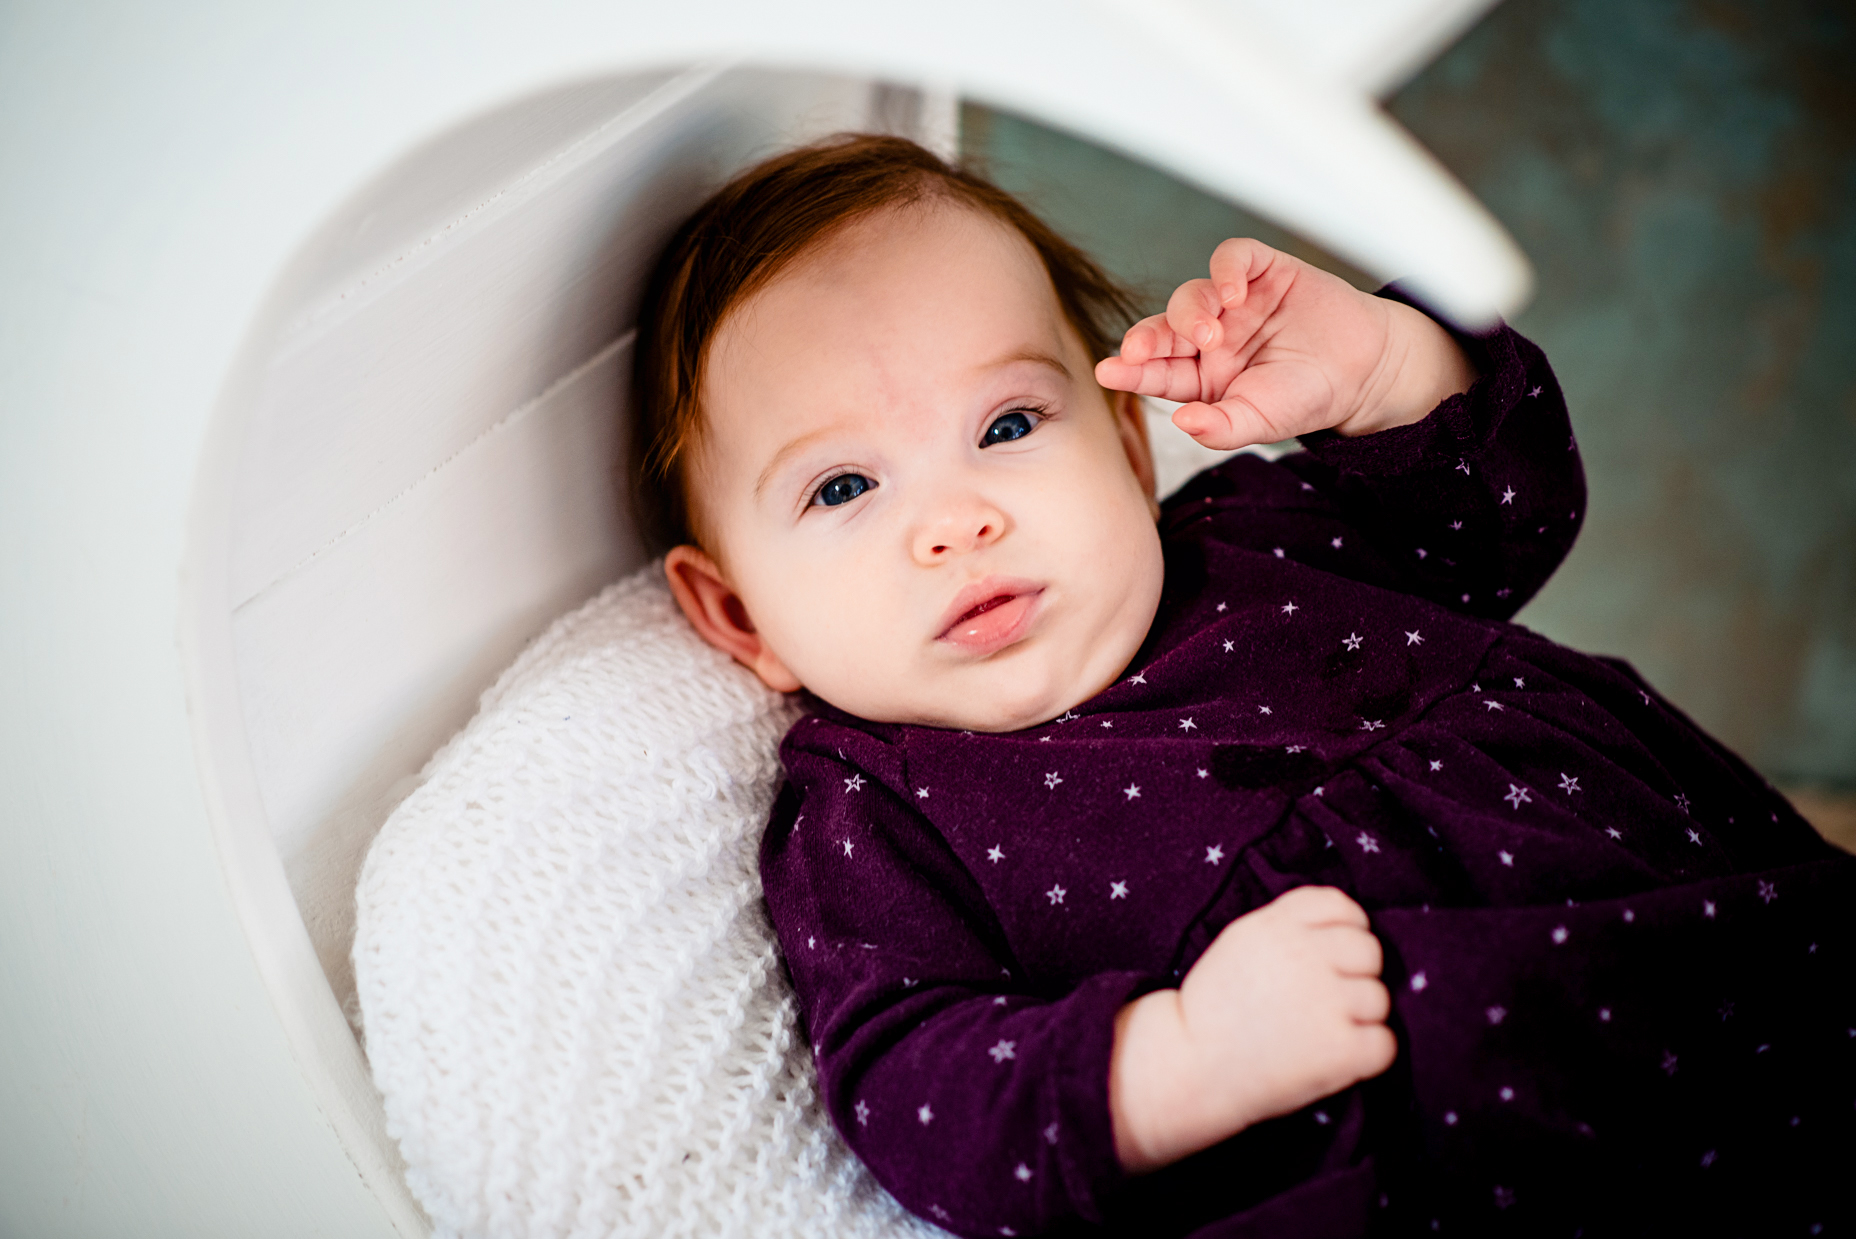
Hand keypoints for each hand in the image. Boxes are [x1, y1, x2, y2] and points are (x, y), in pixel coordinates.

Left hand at [1093, 238, 1475, 449]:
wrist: (1363, 370)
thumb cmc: (1307, 398)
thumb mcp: (1261, 423)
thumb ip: (1221, 428)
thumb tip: (1182, 423)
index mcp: (1200, 376)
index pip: (1155, 372)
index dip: (1130, 370)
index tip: (1107, 372)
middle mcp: (1210, 337)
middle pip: (1164, 329)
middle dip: (1147, 338)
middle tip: (1141, 351)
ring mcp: (1234, 303)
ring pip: (1192, 295)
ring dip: (1192, 311)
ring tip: (1214, 331)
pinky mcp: (1264, 272)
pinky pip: (1233, 258)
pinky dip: (1226, 269)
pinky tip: (1233, 291)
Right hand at [1109, 885, 1395, 1173]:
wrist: (1188, 1067)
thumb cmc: (1214, 1009)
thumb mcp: (1240, 943)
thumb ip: (1287, 927)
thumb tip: (1346, 925)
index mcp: (1276, 925)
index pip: (1341, 905)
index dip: (1346, 929)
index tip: (1333, 955)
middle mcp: (1305, 955)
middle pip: (1370, 950)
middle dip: (1355, 974)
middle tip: (1325, 1001)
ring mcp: (1326, 1001)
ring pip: (1379, 998)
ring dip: (1359, 1018)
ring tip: (1321, 1032)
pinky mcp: (1340, 1049)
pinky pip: (1384, 1043)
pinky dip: (1366, 1055)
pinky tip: (1334, 1058)